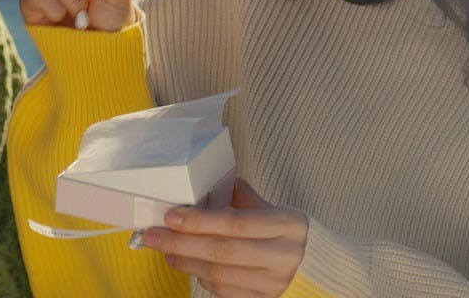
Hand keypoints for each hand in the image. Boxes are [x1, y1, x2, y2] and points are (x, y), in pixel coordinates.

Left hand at [141, 179, 308, 297]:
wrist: (315, 266)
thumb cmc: (287, 232)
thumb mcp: (273, 208)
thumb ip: (243, 196)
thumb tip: (206, 182)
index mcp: (285, 224)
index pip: (235, 223)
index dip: (199, 221)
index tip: (171, 216)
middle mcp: (282, 255)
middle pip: (222, 251)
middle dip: (181, 243)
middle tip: (153, 236)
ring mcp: (274, 282)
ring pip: (220, 274)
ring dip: (186, 262)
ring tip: (166, 250)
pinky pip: (225, 291)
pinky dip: (203, 278)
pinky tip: (190, 265)